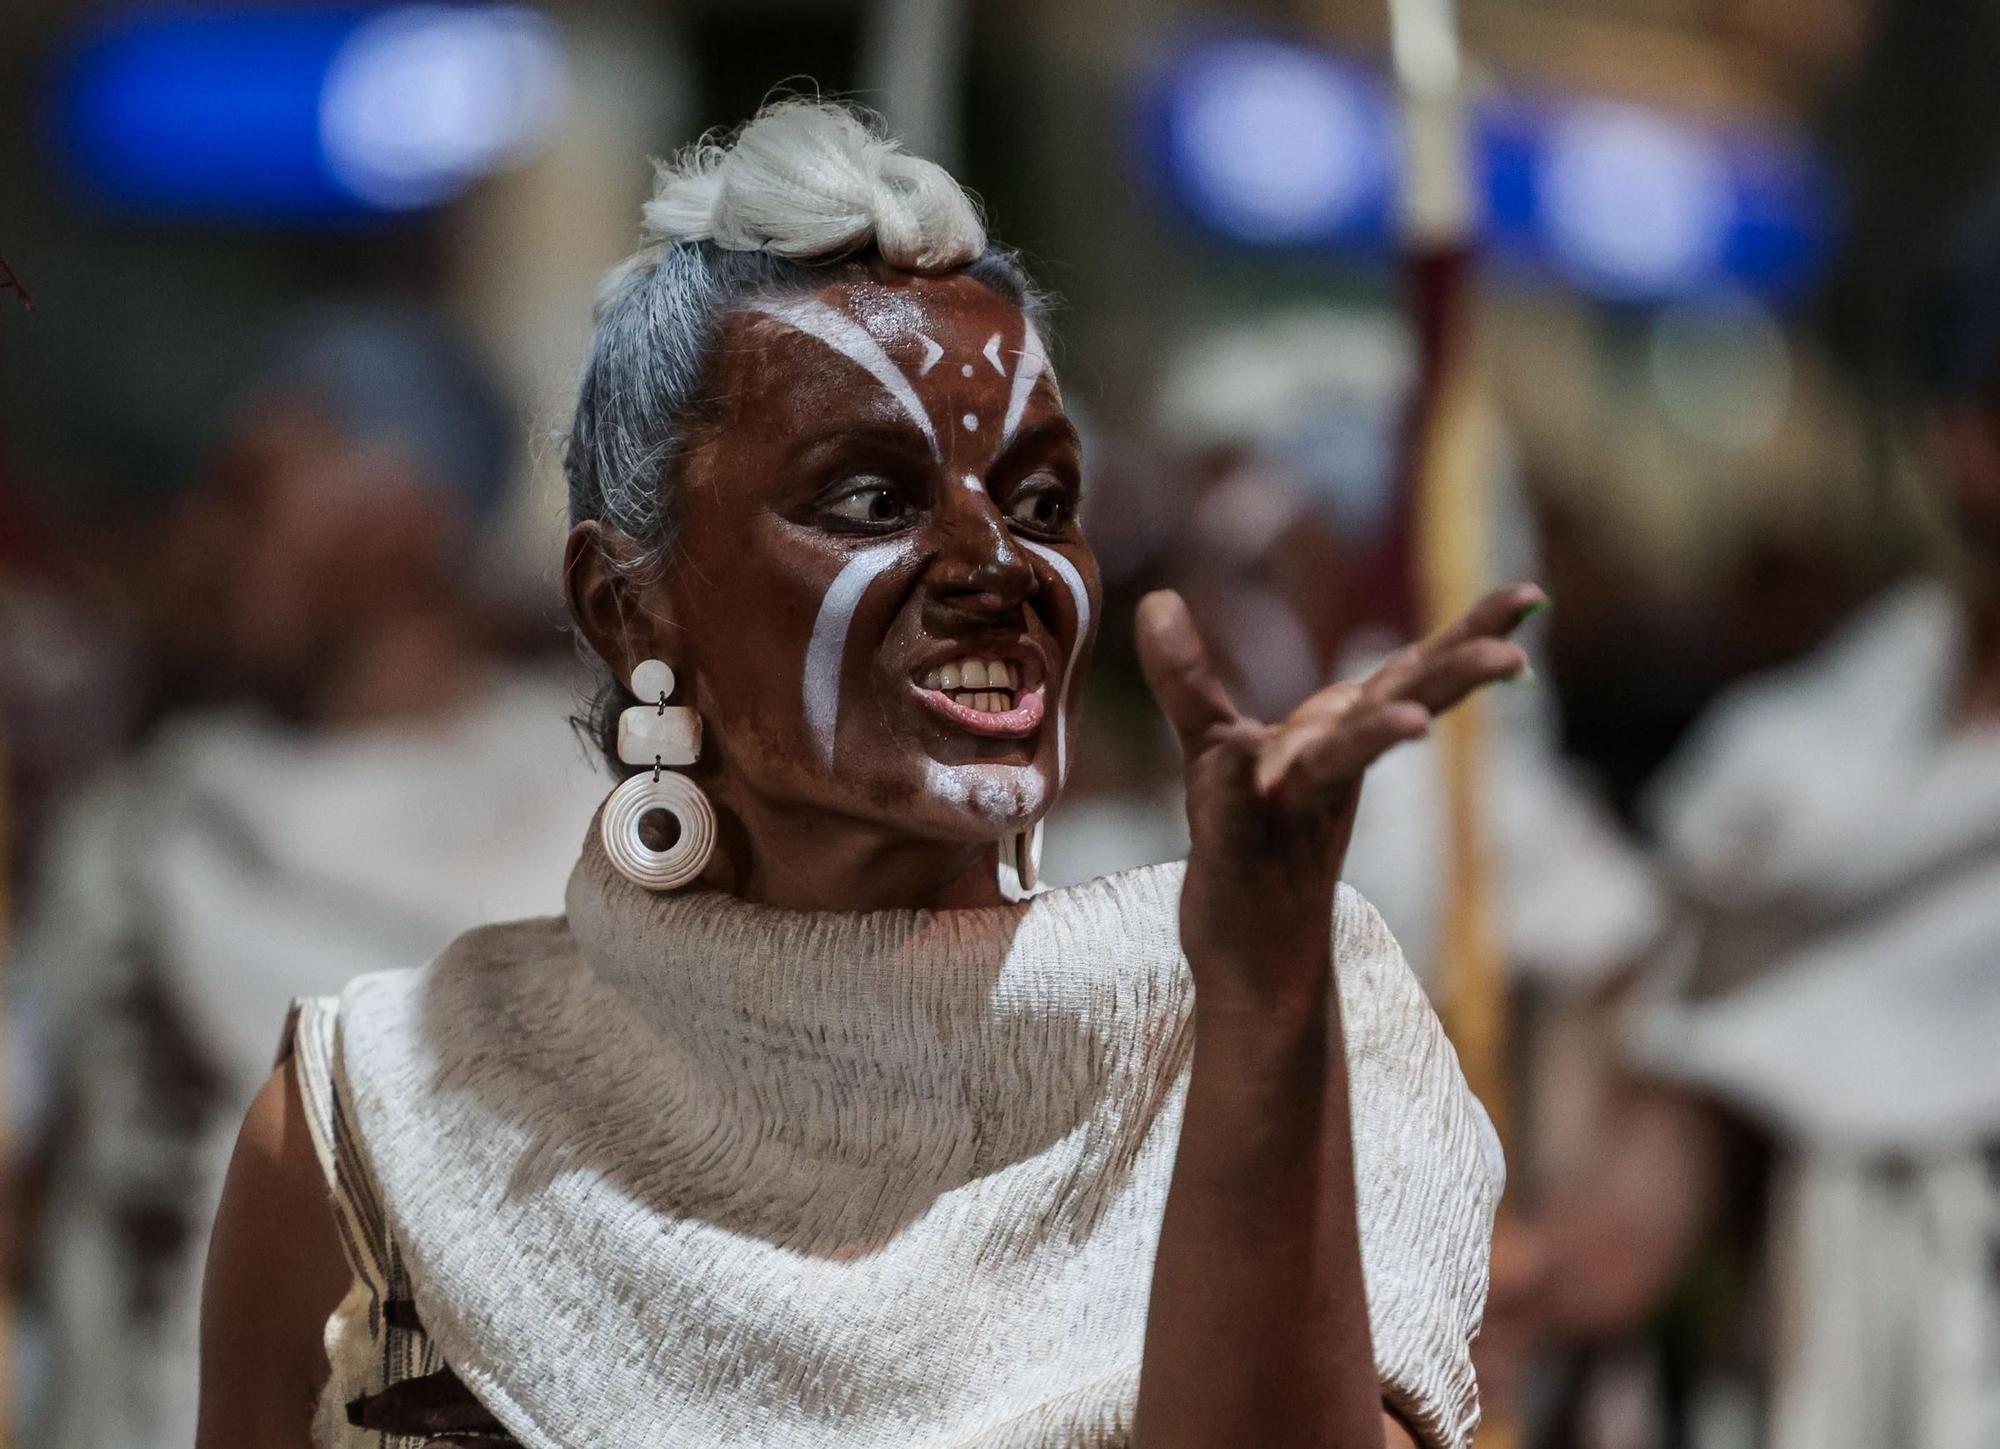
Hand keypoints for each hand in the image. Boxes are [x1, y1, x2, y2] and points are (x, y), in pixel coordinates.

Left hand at [1135, 582, 1544, 1014]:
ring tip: (1413, 722)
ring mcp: (1283, 814)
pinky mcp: (1235, 859)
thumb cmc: (1245, 848)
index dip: (1470, 631)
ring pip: (1335, 761)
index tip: (1531, 595)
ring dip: (1370, 736)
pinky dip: (1235, 783)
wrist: (1249, 964)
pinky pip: (1234, 814)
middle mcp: (1323, 769)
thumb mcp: (1212, 752)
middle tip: (1512, 655)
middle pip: (1397, 706)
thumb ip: (1190, 680)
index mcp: (1338, 738)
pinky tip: (1241, 754)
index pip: (1412, 672)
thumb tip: (1157, 599)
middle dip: (1452, 674)